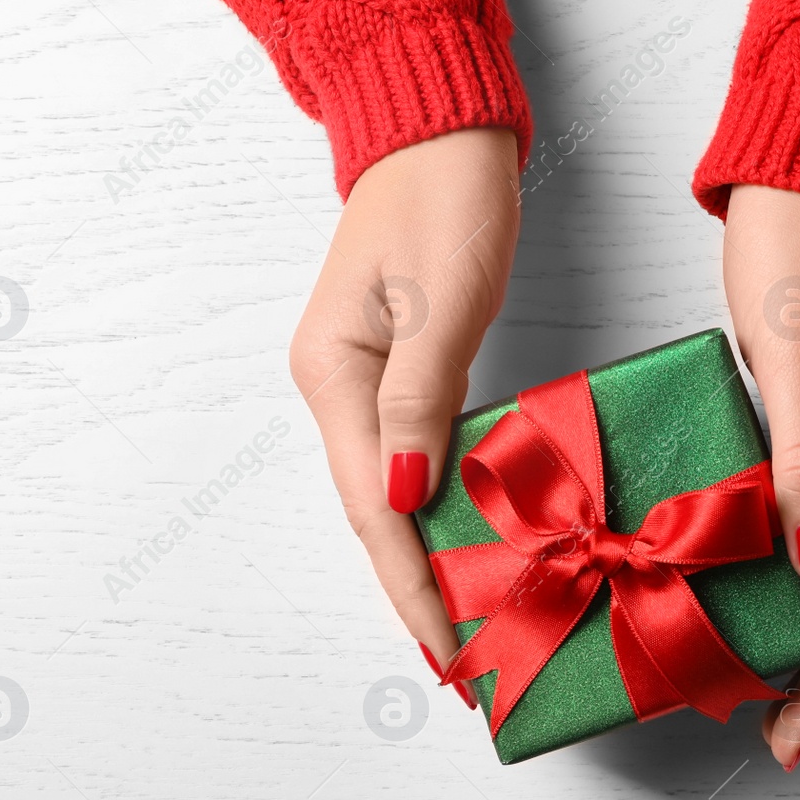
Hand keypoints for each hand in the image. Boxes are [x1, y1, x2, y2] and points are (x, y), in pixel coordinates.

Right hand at [288, 128, 521, 706]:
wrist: (438, 133)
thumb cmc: (445, 199)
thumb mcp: (440, 298)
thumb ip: (420, 399)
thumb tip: (405, 495)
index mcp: (335, 374)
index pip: (374, 505)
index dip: (411, 582)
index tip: (446, 649)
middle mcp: (335, 388)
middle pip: (373, 513)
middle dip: (414, 590)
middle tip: (462, 666)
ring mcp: (359, 382)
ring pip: (390, 494)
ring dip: (424, 560)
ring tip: (464, 626)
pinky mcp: (391, 372)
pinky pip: (409, 461)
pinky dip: (436, 512)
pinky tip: (464, 546)